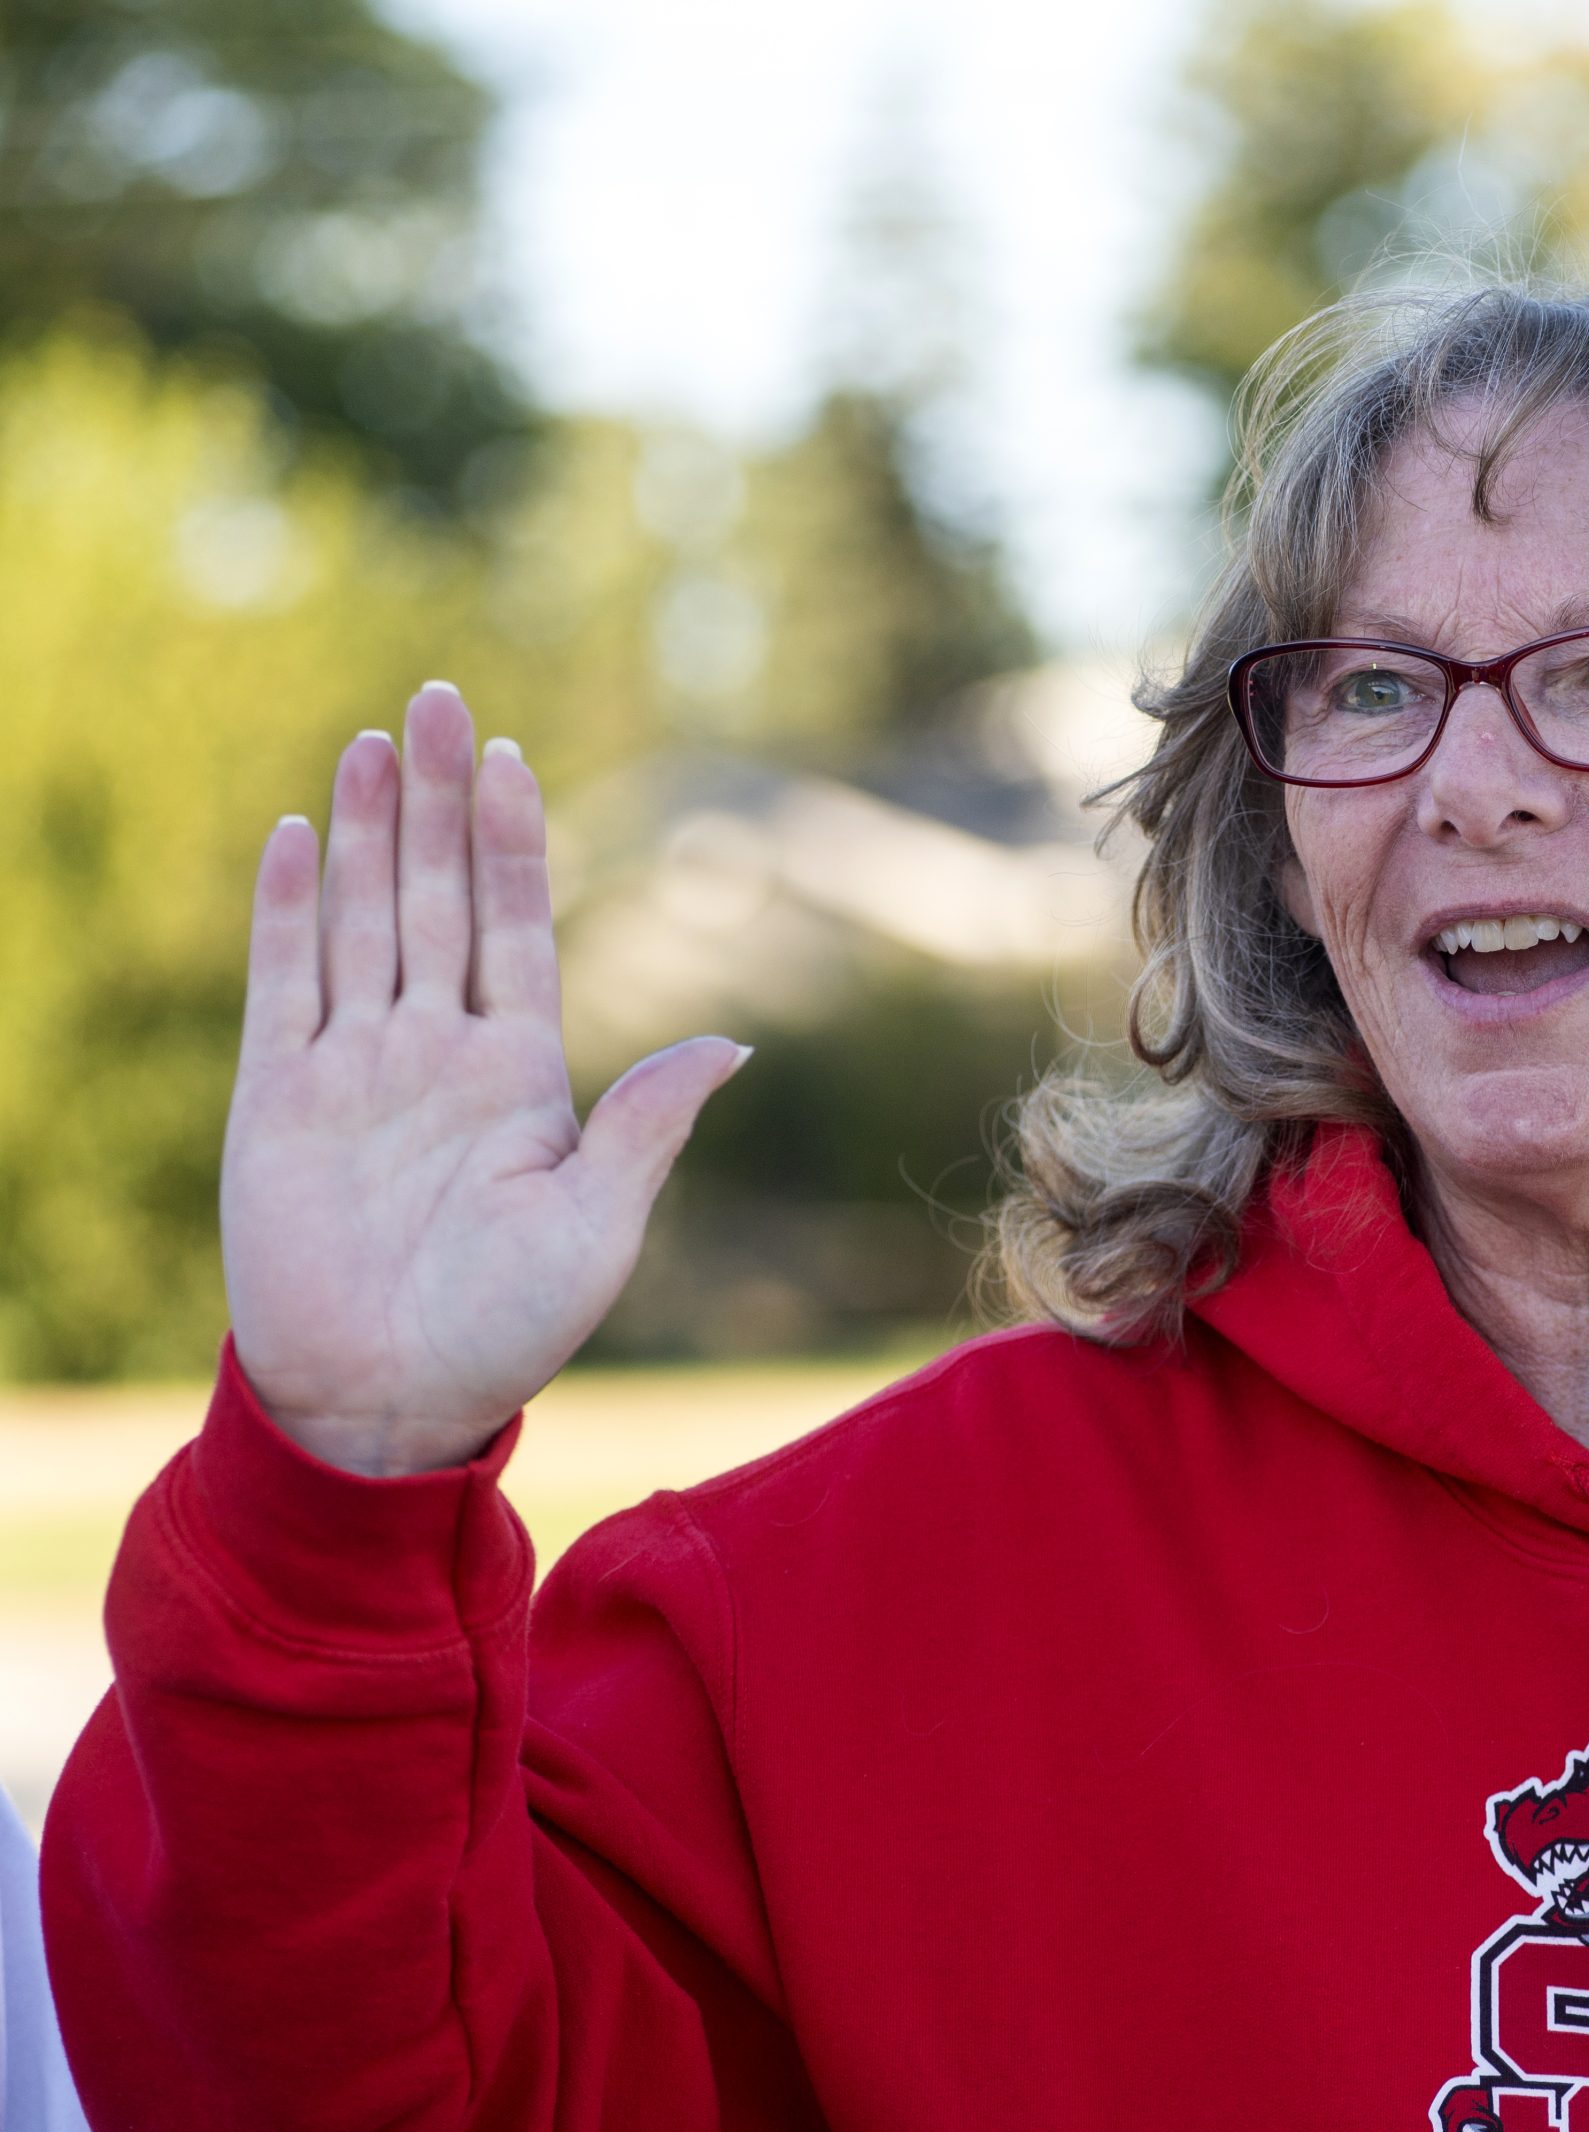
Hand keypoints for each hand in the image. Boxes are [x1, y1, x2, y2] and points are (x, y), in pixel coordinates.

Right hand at [220, 683, 749, 1476]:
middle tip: (439, 697)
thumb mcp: (599, 1226)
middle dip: (438, 800)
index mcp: (521, 1073)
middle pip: (436, 897)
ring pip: (361, 919)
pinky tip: (294, 836)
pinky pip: (282, 985)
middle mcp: (437, 1052)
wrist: (388, 1403)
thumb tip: (733, 1043)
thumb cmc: (507, 1328)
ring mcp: (355, 1068)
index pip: (517, 927)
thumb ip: (645, 1123)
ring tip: (374, 740)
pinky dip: (287, 912)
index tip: (513, 760)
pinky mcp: (280, 1099)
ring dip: (365, 830)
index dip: (511, 844)